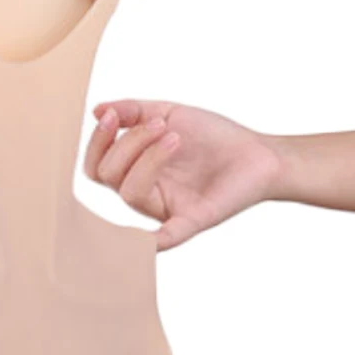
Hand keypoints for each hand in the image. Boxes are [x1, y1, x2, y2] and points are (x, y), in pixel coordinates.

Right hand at [84, 99, 282, 249]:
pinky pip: (166, 237)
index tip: (111, 116)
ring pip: (131, 193)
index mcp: (135, 170)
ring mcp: (165, 208)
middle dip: (128, 144)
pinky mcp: (191, 220)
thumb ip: (133, 111)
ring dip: (147, 159)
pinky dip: (153, 243)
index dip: (98, 142)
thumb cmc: (213, 137)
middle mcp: (145, 193)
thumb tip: (96, 111)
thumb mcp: (170, 114)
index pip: (97, 166)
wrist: (258, 152)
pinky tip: (148, 243)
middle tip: (160, 124)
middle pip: (109, 177)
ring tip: (175, 136)